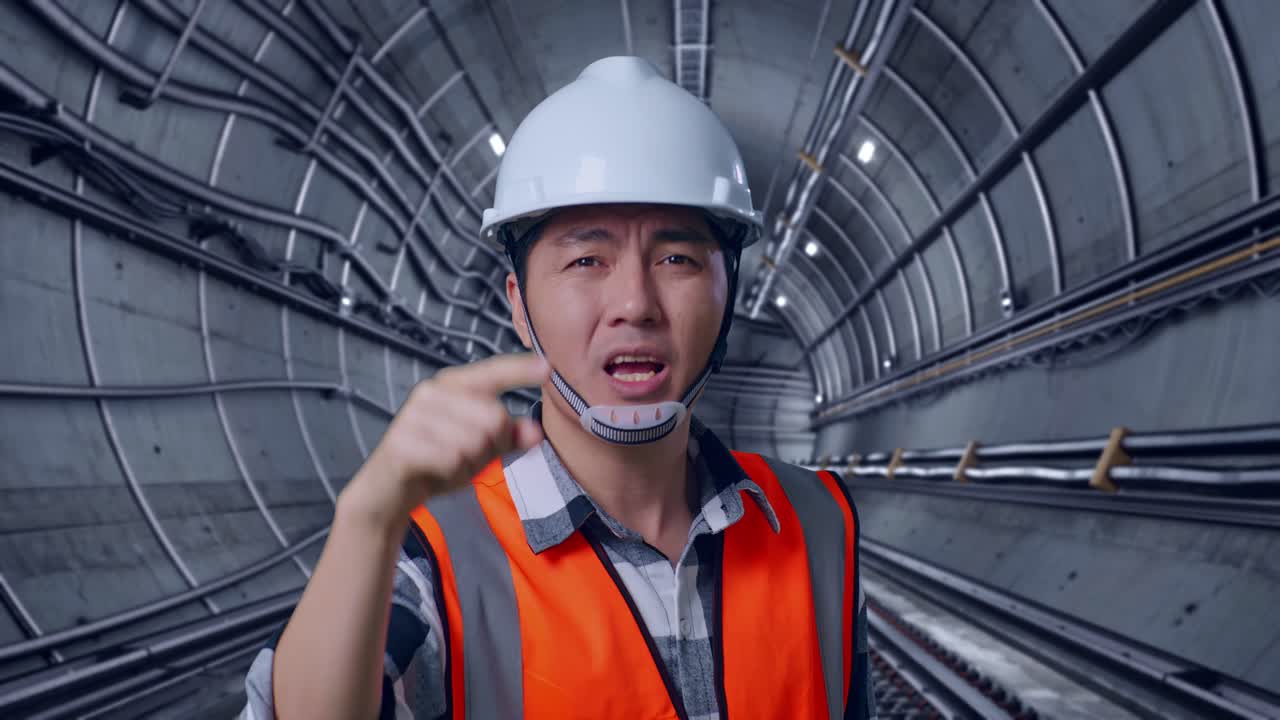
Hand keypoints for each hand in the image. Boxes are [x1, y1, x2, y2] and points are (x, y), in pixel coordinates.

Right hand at [338, 353, 549, 532]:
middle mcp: (431, 392)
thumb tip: (536, 432)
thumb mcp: (479, 449)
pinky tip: (436, 471)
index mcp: (452, 386)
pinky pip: (451, 459)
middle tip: (468, 456)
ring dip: (469, 463)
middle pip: (494, 417)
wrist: (388, 491)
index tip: (547, 367)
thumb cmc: (436, 461)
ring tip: (449, 464)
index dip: (520, 370)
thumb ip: (508, 438)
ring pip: (474, 441)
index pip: (493, 372)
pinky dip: (451, 473)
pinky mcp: (402, 442)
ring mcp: (414, 415)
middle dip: (491, 445)